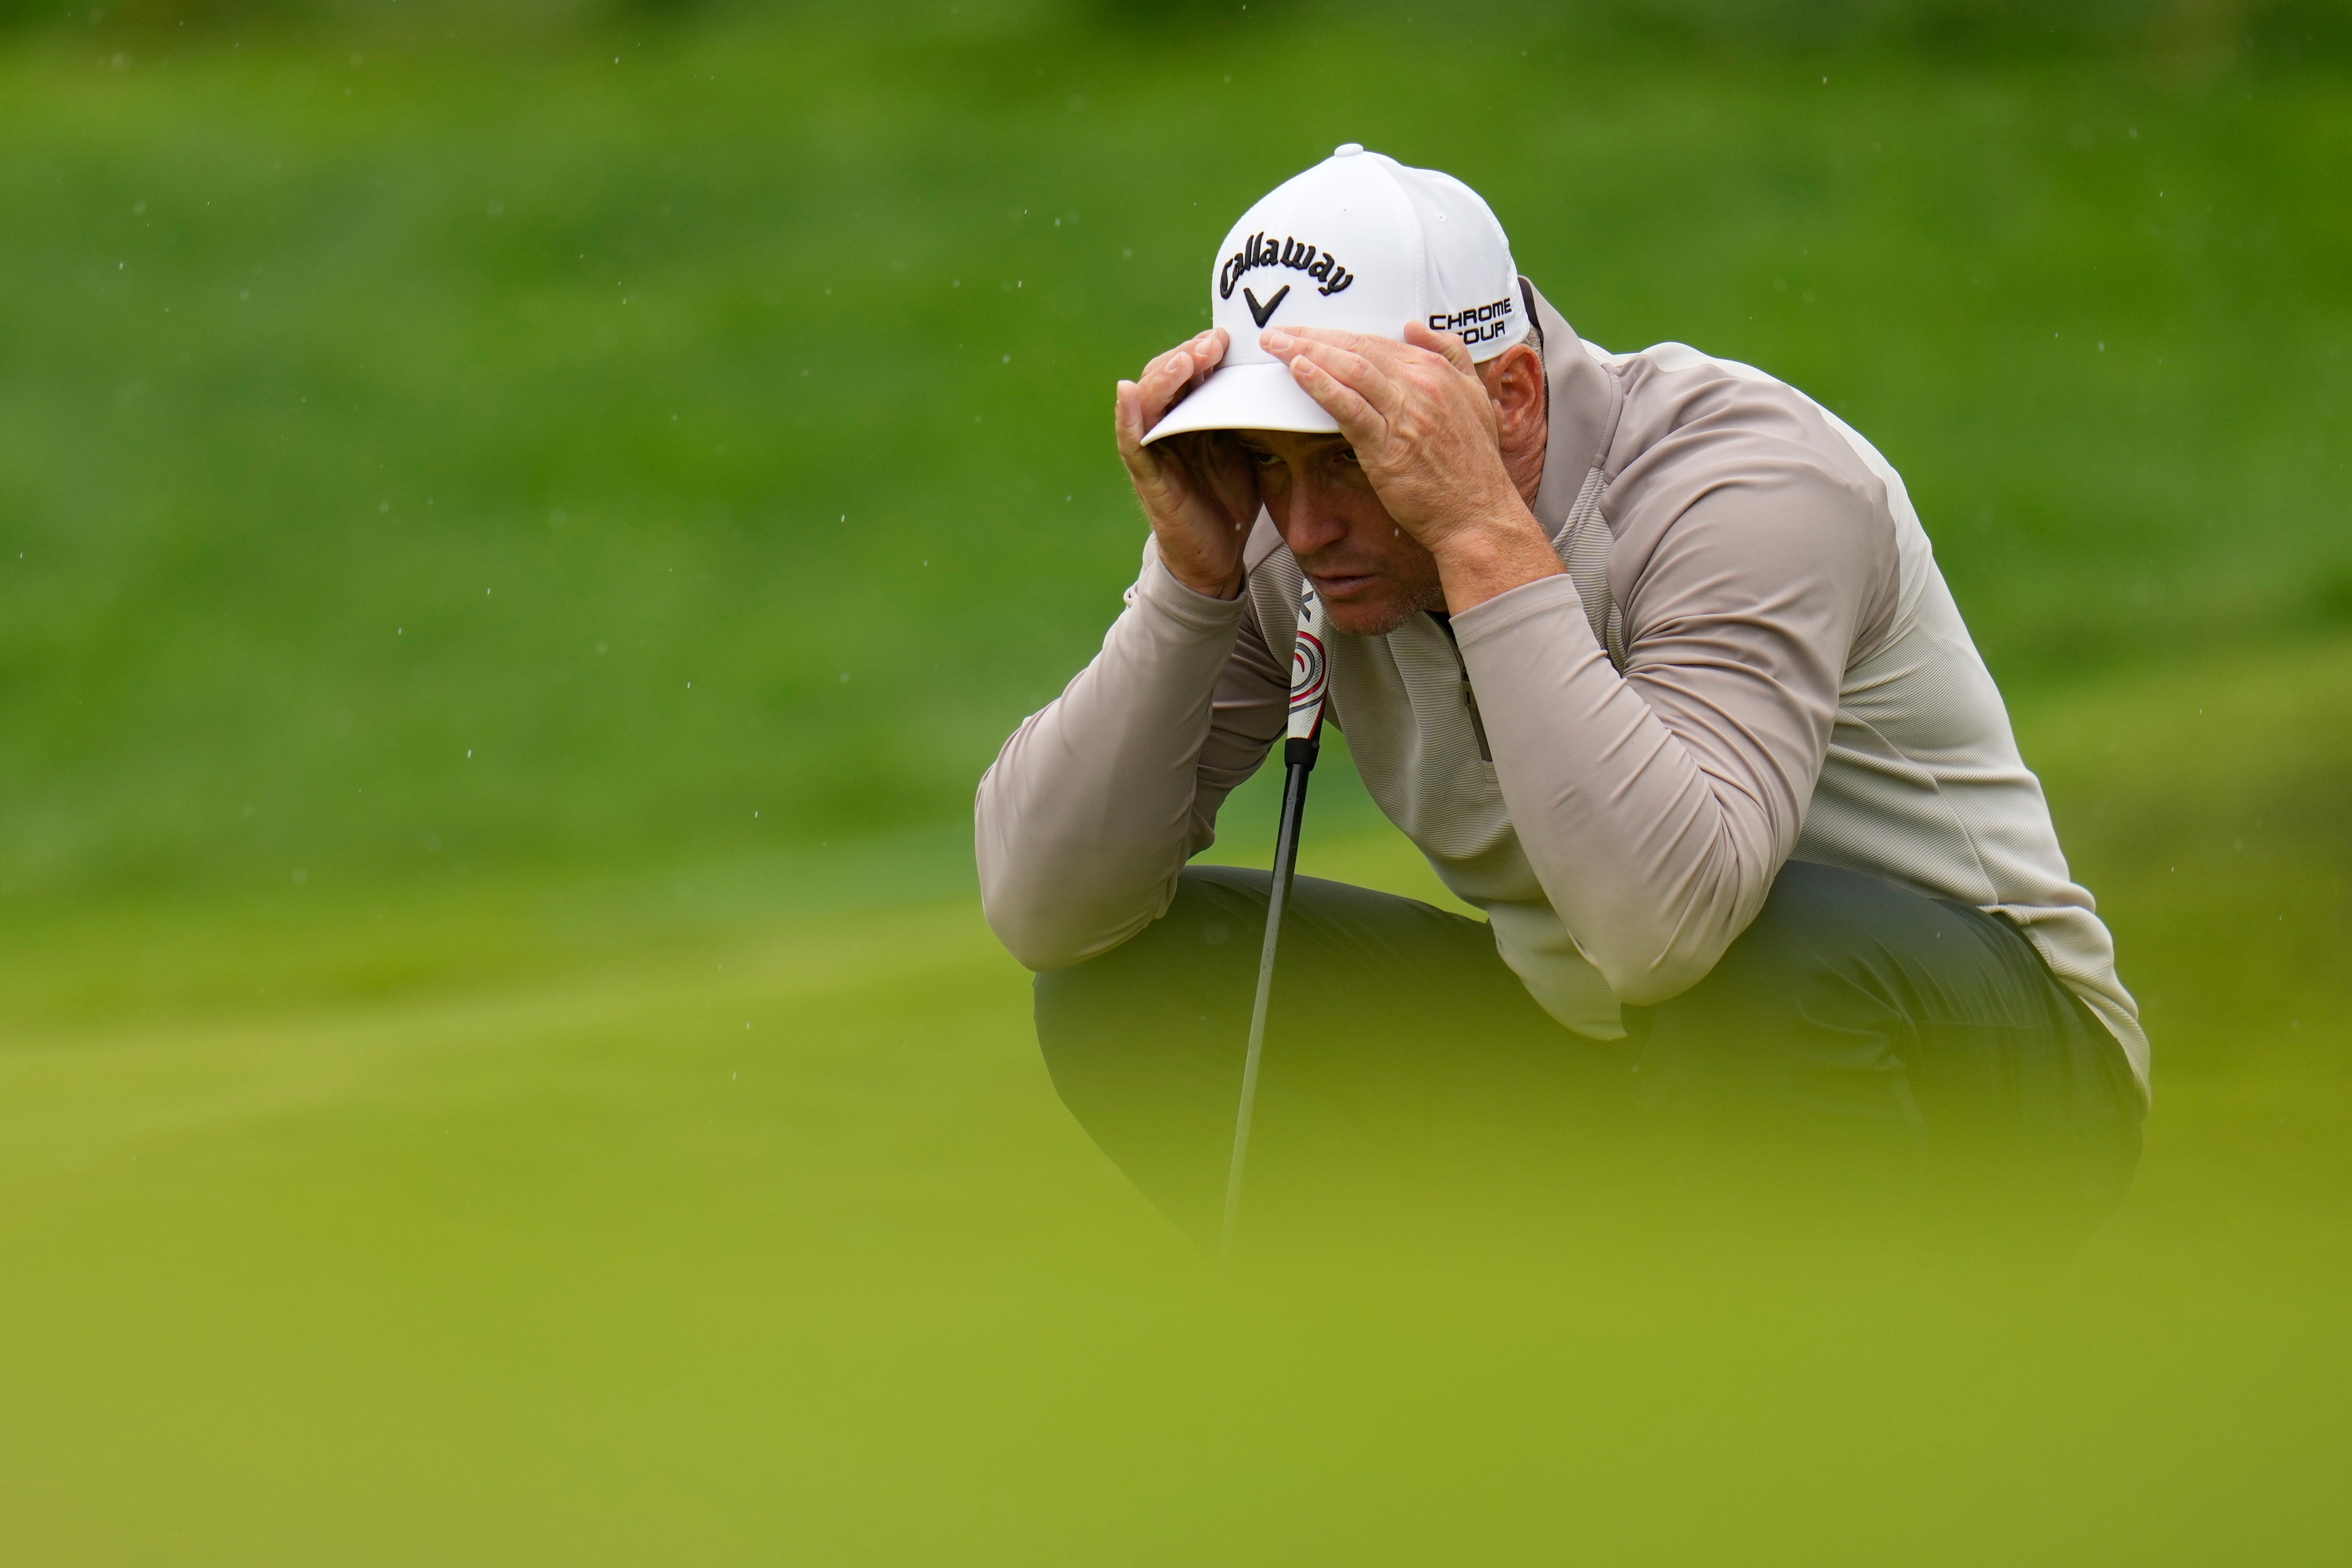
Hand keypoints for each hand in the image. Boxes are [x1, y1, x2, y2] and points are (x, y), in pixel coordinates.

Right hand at [1115, 329, 1260, 599]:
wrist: (1221, 553)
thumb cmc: (1232, 497)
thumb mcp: (1248, 445)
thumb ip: (1249, 412)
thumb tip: (1280, 373)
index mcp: (1192, 413)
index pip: (1190, 369)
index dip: (1204, 350)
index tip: (1230, 338)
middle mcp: (1168, 424)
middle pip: (1165, 376)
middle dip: (1188, 355)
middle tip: (1214, 344)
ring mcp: (1153, 448)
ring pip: (1147, 400)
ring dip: (1164, 377)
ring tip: (1186, 361)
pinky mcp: (1146, 475)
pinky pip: (1131, 441)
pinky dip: (1127, 416)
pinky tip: (1128, 391)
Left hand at [1261, 322, 1562, 612]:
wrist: (1478, 515)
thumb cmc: (1473, 466)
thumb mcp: (1475, 398)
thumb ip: (1451, 355)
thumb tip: (1413, 327)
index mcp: (1438, 371)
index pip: (1378, 342)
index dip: (1339, 335)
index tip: (1308, 332)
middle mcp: (1422, 384)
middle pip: (1358, 348)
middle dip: (1314, 336)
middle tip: (1277, 331)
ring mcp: (1406, 412)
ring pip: (1350, 369)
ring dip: (1308, 351)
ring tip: (1275, 344)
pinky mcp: (1389, 443)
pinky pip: (1349, 405)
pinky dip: (1322, 384)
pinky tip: (1297, 369)